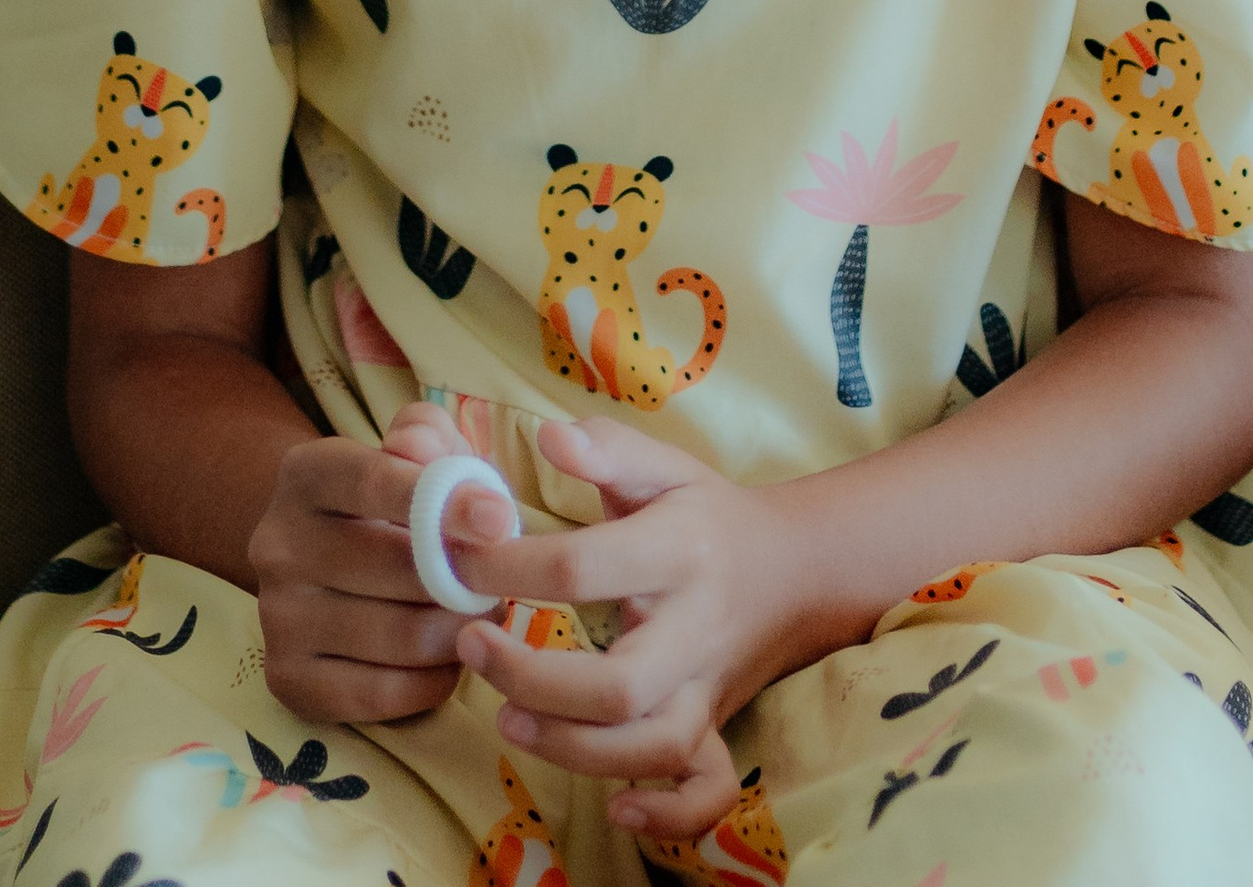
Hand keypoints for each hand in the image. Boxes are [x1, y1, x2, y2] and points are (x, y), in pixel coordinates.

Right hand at [247, 401, 495, 726]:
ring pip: (400, 638)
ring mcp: (277, 617)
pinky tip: (447, 658)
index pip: (373, 483)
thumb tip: (422, 451)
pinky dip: (434, 681)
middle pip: (397, 570)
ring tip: (479, 616)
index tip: (500, 522)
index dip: (442, 503)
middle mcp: (277, 544)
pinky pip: (383, 695)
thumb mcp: (413, 450)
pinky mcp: (288, 681)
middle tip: (502, 581)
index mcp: (305, 474)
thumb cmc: (393, 497)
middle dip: (468, 580)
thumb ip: (426, 434)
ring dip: (460, 632)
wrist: (324, 556)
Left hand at [457, 418, 804, 845]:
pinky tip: (616, 811)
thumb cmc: (705, 513)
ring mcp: (707, 687)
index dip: (510, 565)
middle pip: (620, 686)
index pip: (586, 567)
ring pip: (653, 746)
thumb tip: (550, 439)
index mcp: (679, 550)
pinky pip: (705, 790)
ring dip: (574, 749)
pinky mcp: (714, 727)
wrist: (793, 569)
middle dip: (535, 679)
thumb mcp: (664, 465)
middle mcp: (695, 628)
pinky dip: (667, 814)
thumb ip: (606, 448)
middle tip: (471, 645)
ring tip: (506, 719)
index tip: (459, 558)